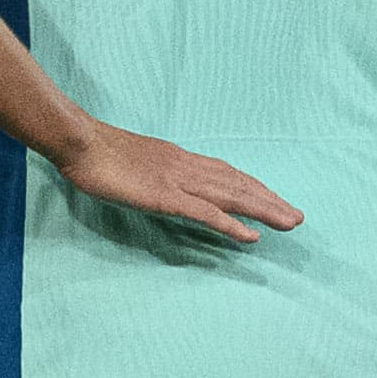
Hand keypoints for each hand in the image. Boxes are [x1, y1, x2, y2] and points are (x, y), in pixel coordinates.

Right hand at [43, 123, 301, 243]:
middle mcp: (187, 167)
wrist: (79, 141)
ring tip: (289, 223)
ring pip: (231, 196)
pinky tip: (251, 236)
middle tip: (297, 217)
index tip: (274, 200)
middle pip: (238, 184)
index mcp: (180, 159)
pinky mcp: (166, 196)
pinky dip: (232, 224)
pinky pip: (206, 212)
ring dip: (263, 210)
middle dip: (269, 201)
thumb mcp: (134, 160)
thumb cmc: (97, 151)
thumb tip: (163, 183)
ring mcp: (178, 181)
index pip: (226, 174)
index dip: (253, 188)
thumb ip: (154, 171)